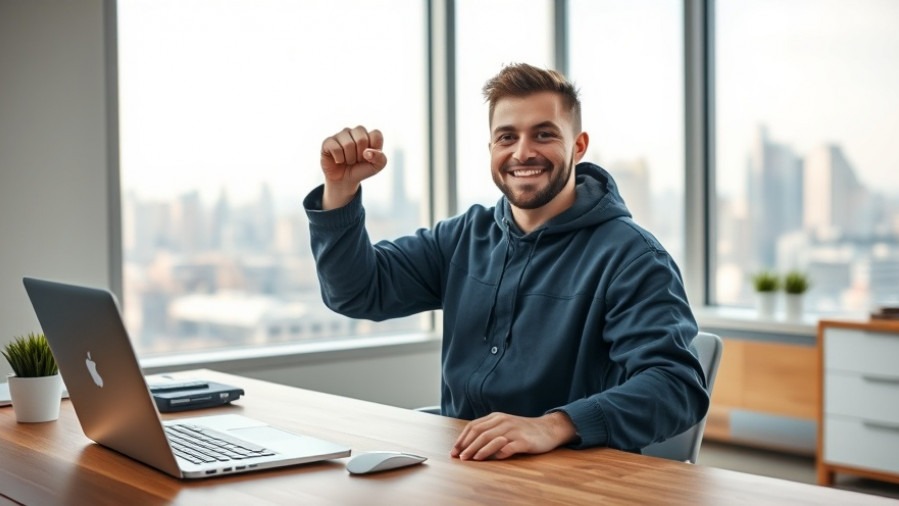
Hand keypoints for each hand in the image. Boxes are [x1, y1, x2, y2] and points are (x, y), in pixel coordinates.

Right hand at [319, 126, 387, 208]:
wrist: (345, 180)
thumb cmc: (361, 170)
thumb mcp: (377, 166)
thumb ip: (380, 158)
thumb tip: (367, 152)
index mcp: (368, 134)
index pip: (376, 134)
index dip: (374, 150)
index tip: (369, 157)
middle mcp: (355, 131)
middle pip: (362, 139)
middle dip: (360, 156)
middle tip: (357, 160)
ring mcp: (341, 135)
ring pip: (348, 144)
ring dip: (350, 158)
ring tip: (348, 160)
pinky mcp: (328, 142)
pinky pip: (336, 148)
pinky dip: (339, 159)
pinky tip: (338, 160)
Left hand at [450, 411, 576, 460]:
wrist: (548, 429)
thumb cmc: (523, 429)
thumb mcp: (504, 425)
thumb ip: (489, 430)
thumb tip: (469, 444)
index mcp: (496, 417)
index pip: (474, 426)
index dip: (462, 439)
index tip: (454, 450)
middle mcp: (503, 421)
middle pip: (480, 433)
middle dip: (467, 446)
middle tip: (460, 457)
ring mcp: (514, 430)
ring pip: (492, 439)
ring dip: (479, 449)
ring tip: (472, 459)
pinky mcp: (524, 441)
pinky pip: (509, 447)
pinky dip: (499, 452)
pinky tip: (493, 458)